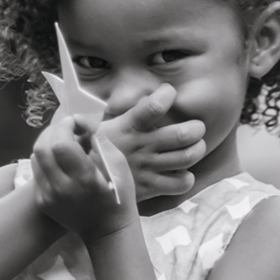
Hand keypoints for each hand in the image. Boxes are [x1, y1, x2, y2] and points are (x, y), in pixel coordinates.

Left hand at [31, 115, 136, 240]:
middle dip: (52, 131)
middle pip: (41, 148)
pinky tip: (60, 163)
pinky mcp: (42, 202)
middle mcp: (61, 188)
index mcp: (84, 178)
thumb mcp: (118, 164)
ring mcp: (48, 197)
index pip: (61, 143)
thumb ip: (98, 139)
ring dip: (47, 145)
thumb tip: (79, 120)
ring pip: (35, 158)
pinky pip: (36, 173)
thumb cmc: (119, 195)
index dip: (65, 127)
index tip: (75, 122)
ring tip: (63, 144)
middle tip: (66, 129)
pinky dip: (46, 161)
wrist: (107, 230)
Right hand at [97, 84, 206, 200]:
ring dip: (197, 150)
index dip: (167, 95)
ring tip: (195, 146)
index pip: (155, 106)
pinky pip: (180, 184)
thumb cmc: (91, 152)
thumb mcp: (94, 128)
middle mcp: (143, 146)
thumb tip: (106, 100)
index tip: (169, 92)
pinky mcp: (151, 187)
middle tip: (196, 128)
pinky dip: (187, 178)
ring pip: (187, 157)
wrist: (82, 186)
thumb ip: (108, 113)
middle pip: (183, 134)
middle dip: (196, 129)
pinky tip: (182, 173)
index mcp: (129, 127)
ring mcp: (148, 167)